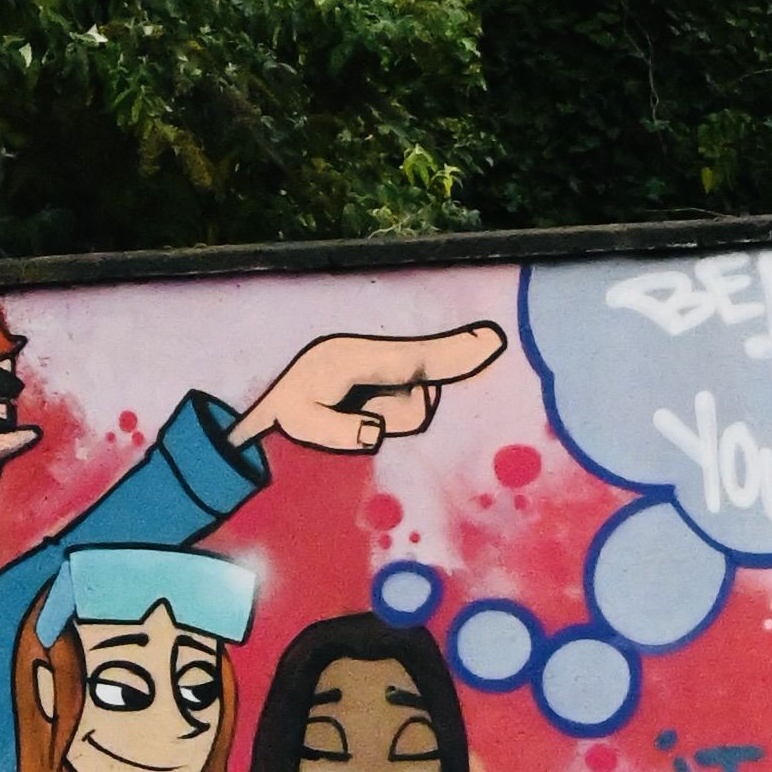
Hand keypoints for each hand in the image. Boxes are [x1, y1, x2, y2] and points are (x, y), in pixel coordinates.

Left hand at [238, 321, 508, 458]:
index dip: (455, 352)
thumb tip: (375, 430)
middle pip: (420, 394)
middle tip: (355, 416)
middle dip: (393, 415)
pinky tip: (359, 412)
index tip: (494, 341)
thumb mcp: (301, 424)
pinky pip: (410, 404)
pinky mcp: (393, 373)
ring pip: (416, 407)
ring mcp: (386, 362)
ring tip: (349, 414)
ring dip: (390, 418)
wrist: (277, 397)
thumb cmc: (288, 411)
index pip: (413, 359)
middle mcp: (375, 354)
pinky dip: (387, 416)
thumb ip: (337, 430)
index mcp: (351, 358)